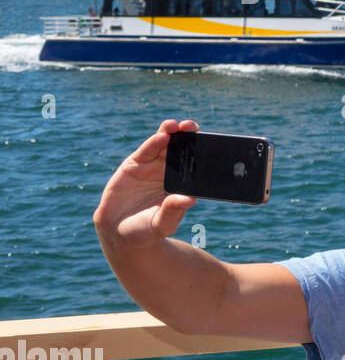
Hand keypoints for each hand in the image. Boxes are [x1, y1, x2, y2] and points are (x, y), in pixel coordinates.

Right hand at [94, 119, 198, 249]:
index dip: (201, 151)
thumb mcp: (162, 224)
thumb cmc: (147, 231)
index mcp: (182, 184)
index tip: (210, 142)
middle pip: (181, 149)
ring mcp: (152, 167)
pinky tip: (161, 137)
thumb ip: (173, 212)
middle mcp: (169, 172)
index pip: (194, 163)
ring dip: (170, 134)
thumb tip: (190, 199)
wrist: (119, 233)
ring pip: (163, 145)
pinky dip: (153, 143)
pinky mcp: (134, 166)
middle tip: (192, 126)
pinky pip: (146, 151)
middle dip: (187, 136)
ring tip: (175, 126)